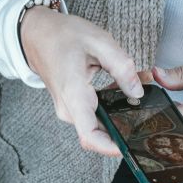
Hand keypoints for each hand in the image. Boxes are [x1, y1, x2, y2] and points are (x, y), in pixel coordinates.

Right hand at [18, 6, 142, 156]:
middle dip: (124, 125)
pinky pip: (94, 117)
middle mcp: (69, 109)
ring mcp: (69, 110)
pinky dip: (111, 108)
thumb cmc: (62, 36)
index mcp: (73, 94)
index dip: (111, 147)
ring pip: (98, 125)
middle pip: (99, 133)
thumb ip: (122, 66)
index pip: (90, 136)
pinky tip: (122, 91)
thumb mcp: (98, 41)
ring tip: (136, 93)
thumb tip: (138, 92)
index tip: (130, 146)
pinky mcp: (72, 108)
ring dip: (119, 115)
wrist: (36, 35)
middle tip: (147, 111)